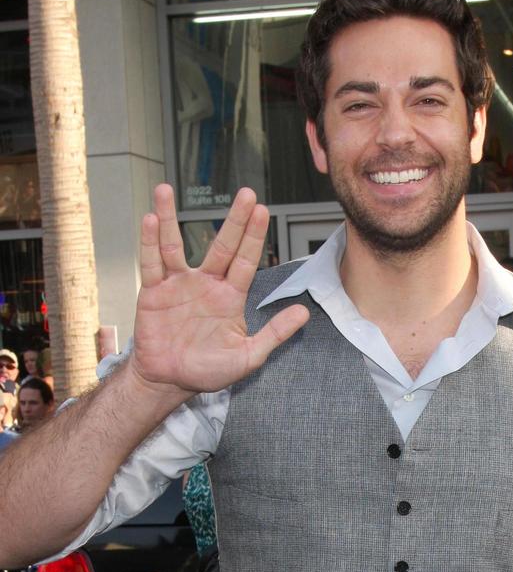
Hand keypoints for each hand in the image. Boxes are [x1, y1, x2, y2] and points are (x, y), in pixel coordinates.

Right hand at [132, 184, 309, 393]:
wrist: (169, 381)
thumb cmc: (207, 370)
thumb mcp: (248, 356)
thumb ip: (274, 333)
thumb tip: (304, 313)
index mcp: (229, 296)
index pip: (246, 260)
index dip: (254, 236)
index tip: (263, 211)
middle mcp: (206, 284)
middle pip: (222, 244)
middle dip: (235, 220)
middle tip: (247, 194)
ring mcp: (178, 285)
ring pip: (175, 244)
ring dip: (171, 217)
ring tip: (167, 190)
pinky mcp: (153, 292)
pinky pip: (151, 263)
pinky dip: (149, 242)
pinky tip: (150, 219)